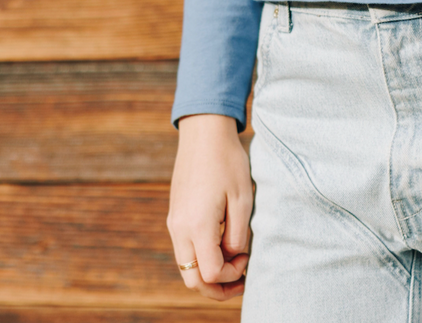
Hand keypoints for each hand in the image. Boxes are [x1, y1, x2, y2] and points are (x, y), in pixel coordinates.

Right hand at [166, 113, 252, 300]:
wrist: (203, 133)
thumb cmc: (227, 162)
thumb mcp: (242, 200)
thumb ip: (238, 236)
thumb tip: (233, 257)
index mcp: (197, 226)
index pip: (210, 273)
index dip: (232, 275)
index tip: (248, 258)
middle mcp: (179, 228)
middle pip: (192, 279)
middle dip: (216, 288)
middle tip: (240, 282)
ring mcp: (173, 222)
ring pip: (186, 267)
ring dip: (208, 274)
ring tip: (233, 265)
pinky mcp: (174, 216)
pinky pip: (184, 249)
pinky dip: (201, 257)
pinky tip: (221, 246)